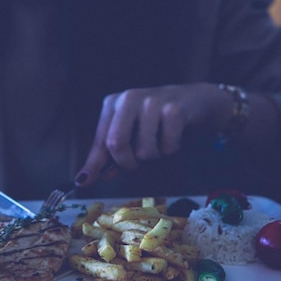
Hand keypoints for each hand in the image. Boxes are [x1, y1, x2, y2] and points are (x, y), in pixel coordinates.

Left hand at [75, 83, 231, 185]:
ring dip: (154, 156)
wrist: (196, 100)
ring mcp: (152, 102)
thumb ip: (112, 155)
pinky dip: (171, 149)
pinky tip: (174, 135)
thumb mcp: (132, 133)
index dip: (94, 164)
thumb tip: (88, 178)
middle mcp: (129, 98)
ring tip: (160, 141)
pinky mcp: (174, 109)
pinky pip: (167, 147)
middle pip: (116, 143)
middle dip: (126, 163)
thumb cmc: (159, 120)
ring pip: (144, 150)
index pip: (100, 140)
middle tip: (135, 164)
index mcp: (114, 103)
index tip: (84, 182)